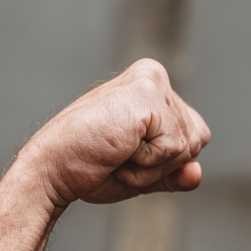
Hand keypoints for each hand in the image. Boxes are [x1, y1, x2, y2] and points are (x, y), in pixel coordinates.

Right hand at [19, 59, 210, 207]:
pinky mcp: (147, 94)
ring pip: (187, 146)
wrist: (54, 169)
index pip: (197, 137)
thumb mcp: (146, 174)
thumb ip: (177, 173)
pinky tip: (119, 150)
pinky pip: (174, 148)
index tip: (127, 154)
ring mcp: (151, 81)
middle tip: (120, 155)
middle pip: (196, 141)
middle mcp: (155, 76)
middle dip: (162, 165)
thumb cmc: (92, 167)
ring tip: (118, 152)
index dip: (168, 162)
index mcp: (155, 88)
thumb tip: (196, 173)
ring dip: (153, 166)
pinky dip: (148, 163)